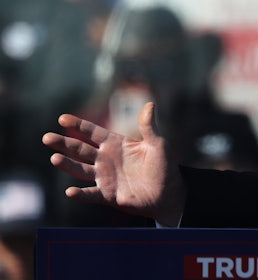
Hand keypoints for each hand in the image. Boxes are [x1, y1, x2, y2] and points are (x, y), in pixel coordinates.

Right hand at [42, 102, 185, 226]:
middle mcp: (106, 159)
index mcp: (116, 144)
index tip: (62, 118)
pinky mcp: (108, 195)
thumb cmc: (164, 167)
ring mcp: (105, 177)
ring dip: (67, 165)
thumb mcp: (157, 144)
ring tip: (55, 158)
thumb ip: (149, 126)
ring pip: (80, 170)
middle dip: (64, 143)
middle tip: (47, 137)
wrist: (168, 194)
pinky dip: (81, 194)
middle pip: (80, 149)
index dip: (79, 125)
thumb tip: (150, 103)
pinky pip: (91, 194)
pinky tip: (70, 192)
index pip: (93, 132)